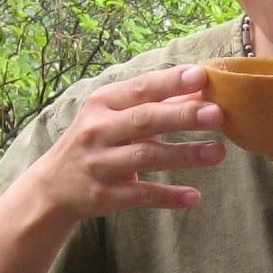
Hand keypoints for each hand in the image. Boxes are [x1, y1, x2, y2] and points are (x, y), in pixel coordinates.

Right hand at [31, 65, 223, 219]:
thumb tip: (202, 90)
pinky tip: (193, 196)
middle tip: (217, 114)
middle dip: (182, 116)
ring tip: (218, 152)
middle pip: (145, 120)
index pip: (140, 88)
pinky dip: (167, 196)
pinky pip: (141, 195)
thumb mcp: (116, 116)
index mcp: (102, 103)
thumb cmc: (97, 140)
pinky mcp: (105, 195)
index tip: (201, 76)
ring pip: (146, 157)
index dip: (170, 82)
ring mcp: (100, 164)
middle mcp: (98, 130)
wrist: (54, 186)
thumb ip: (156, 103)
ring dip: (184, 154)